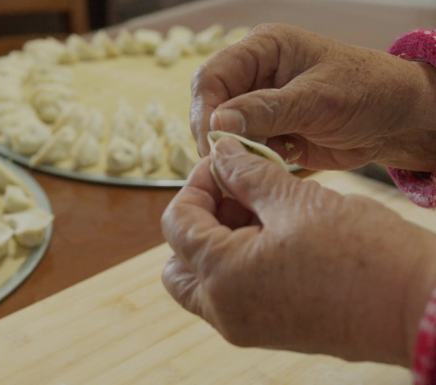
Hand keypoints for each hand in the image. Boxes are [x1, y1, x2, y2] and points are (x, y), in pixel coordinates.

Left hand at [161, 136, 435, 365]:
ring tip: (258, 204)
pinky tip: (272, 229)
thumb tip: (221, 152)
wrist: (420, 305)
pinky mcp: (268, 328)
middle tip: (234, 188)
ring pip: (203, 279)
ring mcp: (244, 325)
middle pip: (179, 259)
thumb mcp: (296, 200)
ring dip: (218, 239)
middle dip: (199, 218)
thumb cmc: (363, 251)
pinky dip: (237, 261)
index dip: (196, 184)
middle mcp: (223, 310)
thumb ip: (247, 174)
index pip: (177, 223)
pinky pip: (232, 293)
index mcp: (222, 277)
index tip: (224, 163)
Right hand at [190, 23, 435, 170]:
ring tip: (255, 161)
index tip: (212, 141)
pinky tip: (269, 163)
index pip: (212, 76)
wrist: (397, 121)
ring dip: (233, 150)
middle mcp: (254, 75)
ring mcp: (258, 104)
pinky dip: (249, 160)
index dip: (205, 109)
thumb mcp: (318, 99)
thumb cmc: (367, 92)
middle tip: (224, 161)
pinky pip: (241, 148)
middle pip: (210, 104)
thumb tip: (218, 122)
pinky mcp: (266, 131)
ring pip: (222, 130)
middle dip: (215, 133)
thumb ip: (267, 110)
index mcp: (263, 49)